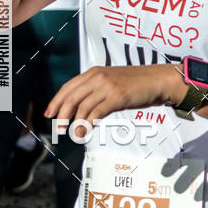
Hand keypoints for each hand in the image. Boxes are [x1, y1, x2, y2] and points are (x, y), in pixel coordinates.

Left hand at [44, 64, 185, 134]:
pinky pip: (96, 112)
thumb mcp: (112, 81)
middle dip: (61, 114)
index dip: (56, 101)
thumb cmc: (137, 83)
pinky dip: (87, 124)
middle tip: (58, 128)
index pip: (68, 87)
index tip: (49, 113)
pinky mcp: (117, 96)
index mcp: (94, 72)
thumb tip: (80, 107)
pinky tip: (85, 131)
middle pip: (71, 97)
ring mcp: (107, 86)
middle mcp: (98, 77)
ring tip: (73, 135)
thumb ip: (96, 90)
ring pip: (82, 106)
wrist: (158, 80)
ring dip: (75, 123)